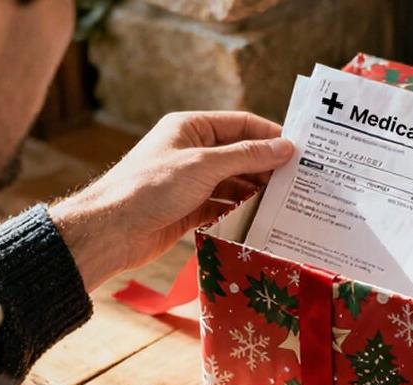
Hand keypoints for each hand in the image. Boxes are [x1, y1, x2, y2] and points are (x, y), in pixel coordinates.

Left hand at [49, 111, 294, 290]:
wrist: (112, 231)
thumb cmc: (151, 187)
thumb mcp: (203, 165)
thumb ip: (246, 157)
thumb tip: (285, 148)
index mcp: (190, 128)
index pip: (240, 125)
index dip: (270, 136)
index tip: (300, 151)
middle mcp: (191, 152)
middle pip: (239, 155)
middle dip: (267, 167)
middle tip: (300, 181)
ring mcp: (190, 182)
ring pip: (233, 184)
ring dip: (256, 192)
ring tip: (286, 203)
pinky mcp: (189, 210)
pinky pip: (223, 207)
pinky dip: (241, 212)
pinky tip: (261, 220)